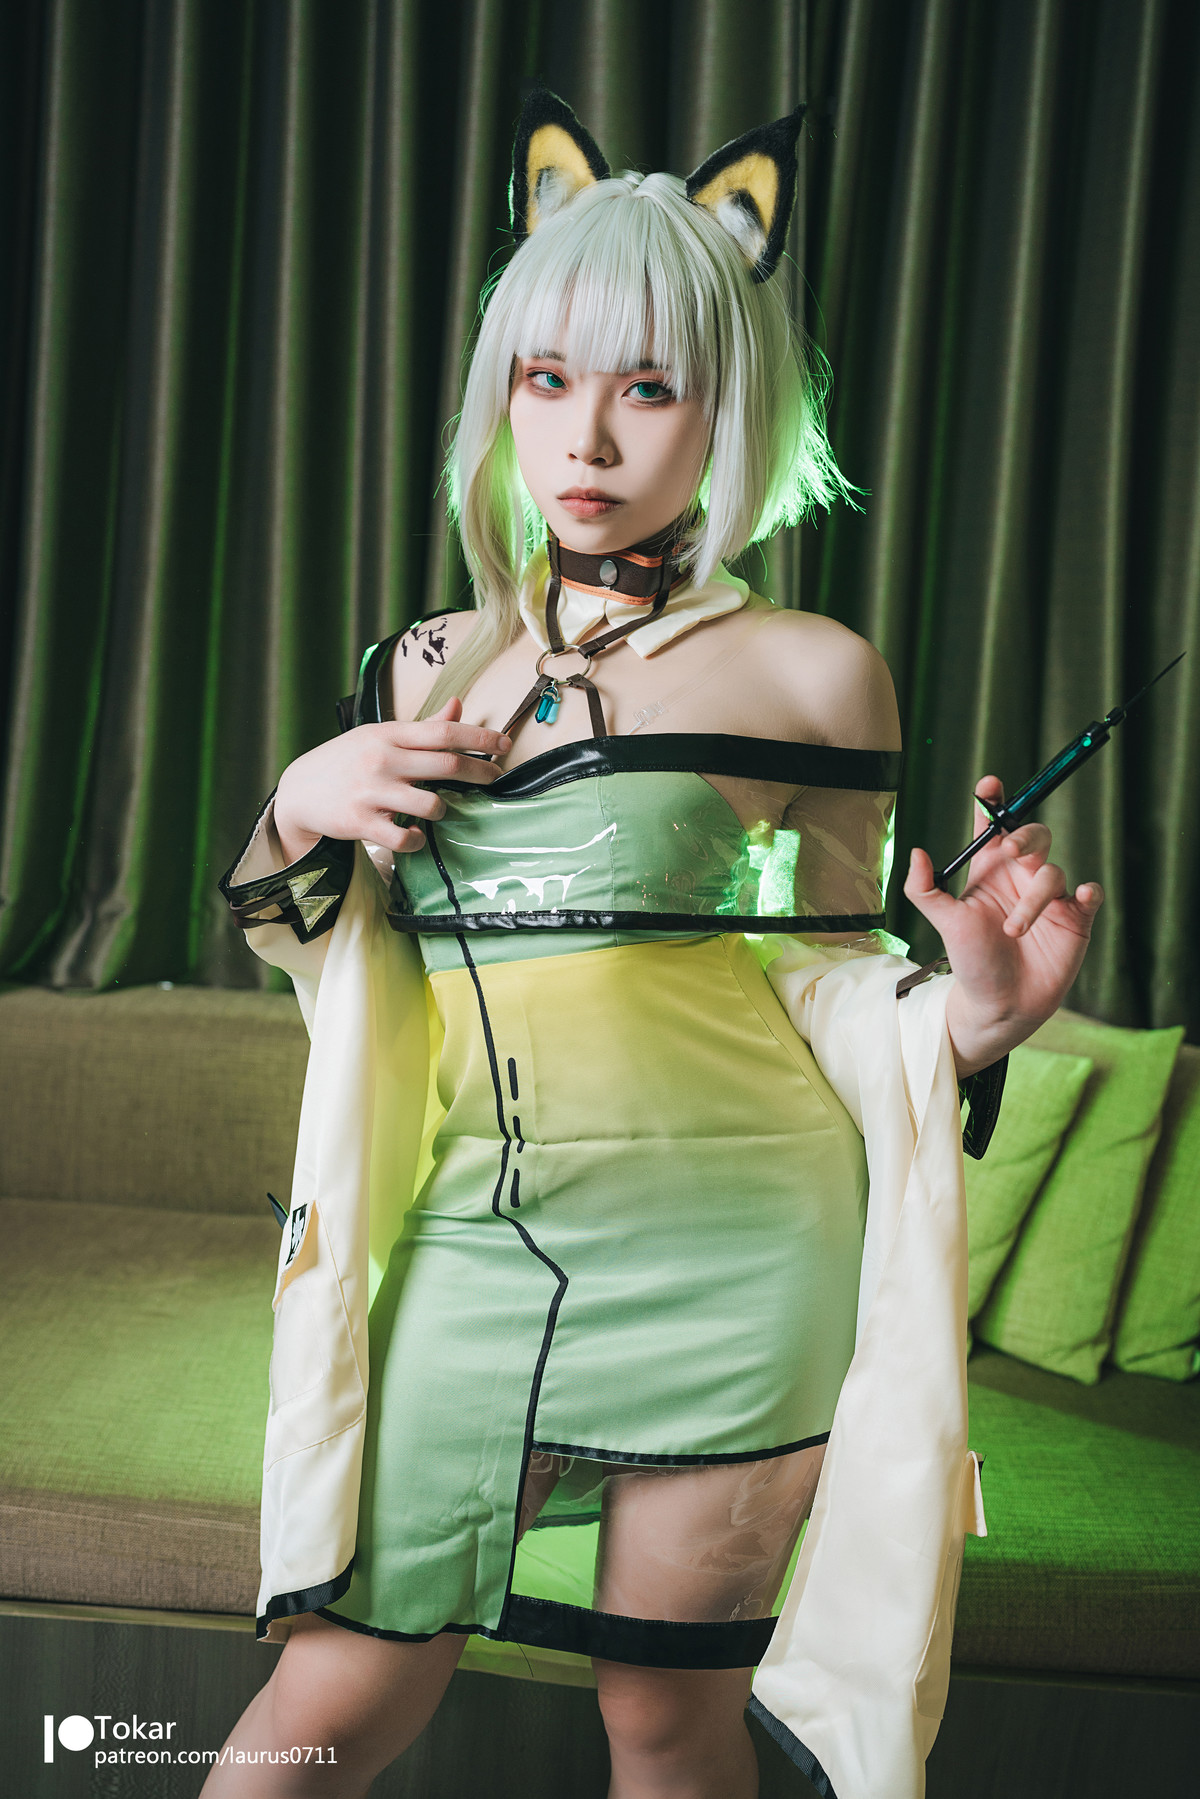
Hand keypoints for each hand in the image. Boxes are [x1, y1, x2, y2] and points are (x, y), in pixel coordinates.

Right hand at [273, 698, 509, 863]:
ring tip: (435, 810)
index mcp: (389, 735)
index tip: (505, 744)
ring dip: (442, 810)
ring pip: (431, 804)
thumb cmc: (346, 761)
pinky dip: (417, 839)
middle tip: (495, 778)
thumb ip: (422, 728)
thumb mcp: (379, 736)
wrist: (298, 791)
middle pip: (447, 764)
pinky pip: (405, 837)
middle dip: (480, 772)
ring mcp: (371, 791)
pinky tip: (414, 834)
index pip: (443, 732)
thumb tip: (457, 705)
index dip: (480, 737)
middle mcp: (382, 759)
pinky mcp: (361, 822)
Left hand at [903, 776, 1103, 1076]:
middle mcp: (1021, 877)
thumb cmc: (972, 962)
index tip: (989, 785)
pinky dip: (1086, 892)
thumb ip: (924, 890)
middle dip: (1025, 835)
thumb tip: (916, 852)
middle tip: (1010, 850)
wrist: (1001, 1005)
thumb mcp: (945, 924)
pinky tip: (1076, 899)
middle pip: (1032, 836)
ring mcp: (1050, 898)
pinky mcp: (1075, 920)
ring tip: (1014, 930)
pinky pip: (1089, 894)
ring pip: (1053, 872)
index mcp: (990, 870)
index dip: (993, 802)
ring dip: (1034, 898)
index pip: (993, 826)